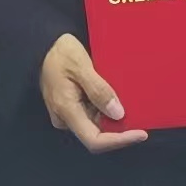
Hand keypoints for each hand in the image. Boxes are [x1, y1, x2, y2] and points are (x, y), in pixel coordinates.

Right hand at [39, 35, 146, 152]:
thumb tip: (118, 114)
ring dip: (113, 119)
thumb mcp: (82, 66)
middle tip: (140, 117)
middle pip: (96, 135)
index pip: (94, 140)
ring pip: (95, 125)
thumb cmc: (62, 52)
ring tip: (131, 104)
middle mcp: (65, 118)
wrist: (44, 44)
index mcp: (66, 110)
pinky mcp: (70, 108)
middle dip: (119, 129)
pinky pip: (92, 115)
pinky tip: (117, 100)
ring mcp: (67, 114)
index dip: (119, 140)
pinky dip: (106, 111)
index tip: (141, 133)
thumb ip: (99, 91)